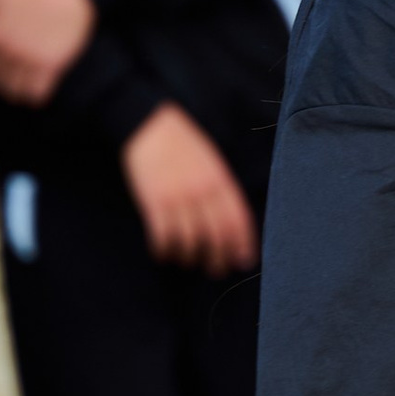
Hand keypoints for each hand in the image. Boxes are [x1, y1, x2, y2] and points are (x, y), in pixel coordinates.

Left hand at [0, 0, 97, 104]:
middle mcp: (8, 48)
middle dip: (0, 78)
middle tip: (13, 71)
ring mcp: (29, 58)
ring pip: (13, 90)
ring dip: (14, 89)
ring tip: (22, 81)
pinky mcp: (51, 65)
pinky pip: (36, 93)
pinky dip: (33, 94)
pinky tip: (36, 85)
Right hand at [123, 105, 257, 272]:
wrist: (151, 124)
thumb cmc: (183, 143)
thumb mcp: (211, 161)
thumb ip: (221, 188)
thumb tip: (231, 220)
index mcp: (220, 181)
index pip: (238, 220)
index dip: (243, 244)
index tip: (243, 261)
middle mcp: (202, 192)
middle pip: (217, 235)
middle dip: (219, 258)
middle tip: (216, 270)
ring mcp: (178, 198)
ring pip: (190, 240)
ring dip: (189, 257)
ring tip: (186, 260)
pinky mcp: (154, 202)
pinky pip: (162, 236)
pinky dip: (164, 250)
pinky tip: (163, 253)